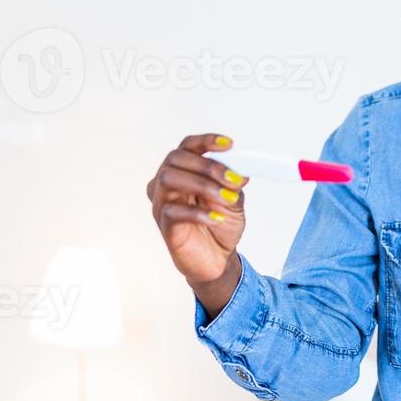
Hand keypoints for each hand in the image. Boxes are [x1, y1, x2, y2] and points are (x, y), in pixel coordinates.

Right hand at [146, 133, 247, 288]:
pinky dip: (198, 212)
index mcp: (183, 170)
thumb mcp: (234, 199)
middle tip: (232, 179)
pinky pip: (173, 212)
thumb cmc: (220, 225)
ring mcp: (162, 204)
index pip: (187, 146)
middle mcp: (166, 183)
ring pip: (169, 180)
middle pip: (176, 159)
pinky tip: (216, 217)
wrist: (217, 259)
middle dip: (207, 165)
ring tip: (226, 198)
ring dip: (202, 185)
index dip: (205, 141)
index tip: (228, 144)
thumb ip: (233, 183)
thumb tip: (238, 169)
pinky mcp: (164, 226)